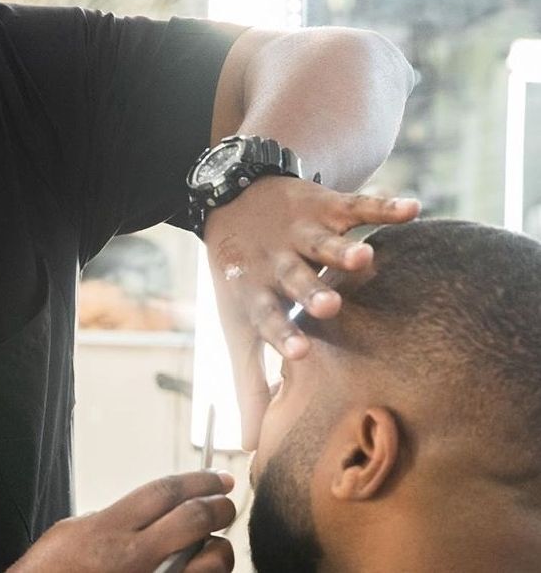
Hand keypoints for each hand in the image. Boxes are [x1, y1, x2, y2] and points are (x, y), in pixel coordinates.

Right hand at [8, 471, 235, 572]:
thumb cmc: (49, 572)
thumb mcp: (72, 532)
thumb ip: (110, 519)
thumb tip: (142, 514)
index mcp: (109, 529)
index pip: (165, 492)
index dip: (198, 480)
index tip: (218, 477)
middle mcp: (134, 557)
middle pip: (193, 519)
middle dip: (219, 507)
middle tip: (226, 503)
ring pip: (210, 561)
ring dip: (219, 549)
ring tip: (216, 546)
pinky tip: (201, 570)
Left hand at [203, 176, 420, 448]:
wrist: (232, 202)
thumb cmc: (242, 281)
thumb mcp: (240, 327)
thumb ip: (249, 382)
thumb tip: (248, 444)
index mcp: (256, 293)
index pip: (268, 317)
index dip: (281, 333)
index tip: (298, 353)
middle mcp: (278, 263)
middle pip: (295, 279)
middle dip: (311, 292)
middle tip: (330, 306)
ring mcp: (301, 233)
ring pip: (323, 242)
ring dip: (343, 250)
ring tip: (365, 258)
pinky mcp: (324, 207)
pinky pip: (356, 206)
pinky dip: (383, 207)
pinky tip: (413, 211)